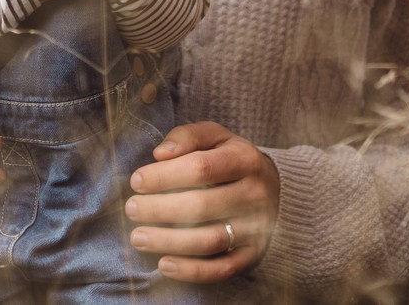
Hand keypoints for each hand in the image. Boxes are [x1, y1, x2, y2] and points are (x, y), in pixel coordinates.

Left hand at [123, 121, 280, 282]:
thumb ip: (188, 137)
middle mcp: (254, 195)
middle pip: (201, 206)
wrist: (278, 190)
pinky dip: (191, 271)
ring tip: (138, 236)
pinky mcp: (252, 254)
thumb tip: (160, 154)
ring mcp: (255, 228)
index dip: (164, 176)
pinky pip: (221, 268)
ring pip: (209, 240)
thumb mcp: (216, 137)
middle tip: (131, 209)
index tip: (136, 181)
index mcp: (244, 160)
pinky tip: (164, 264)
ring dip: (169, 241)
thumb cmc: (232, 160)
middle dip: (159, 209)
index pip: (201, 168)